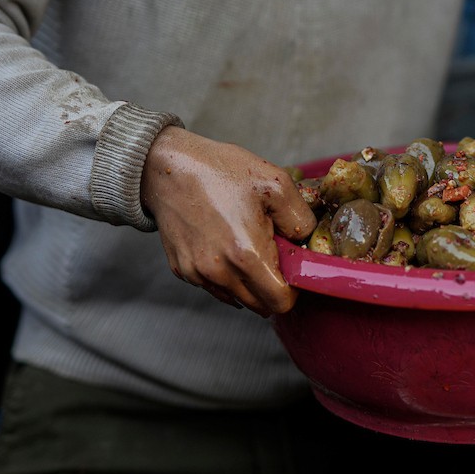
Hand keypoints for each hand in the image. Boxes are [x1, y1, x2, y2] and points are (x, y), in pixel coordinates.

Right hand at [140, 126, 316, 315]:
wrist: (167, 167)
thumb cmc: (221, 171)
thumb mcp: (275, 183)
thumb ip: (301, 219)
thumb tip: (307, 243)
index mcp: (246, 254)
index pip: (280, 302)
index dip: (293, 288)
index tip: (292, 266)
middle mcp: (219, 272)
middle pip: (260, 306)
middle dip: (273, 286)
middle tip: (272, 252)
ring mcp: (198, 274)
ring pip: (237, 298)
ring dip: (249, 281)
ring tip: (247, 243)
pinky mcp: (183, 270)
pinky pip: (215, 286)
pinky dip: (227, 274)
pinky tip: (226, 244)